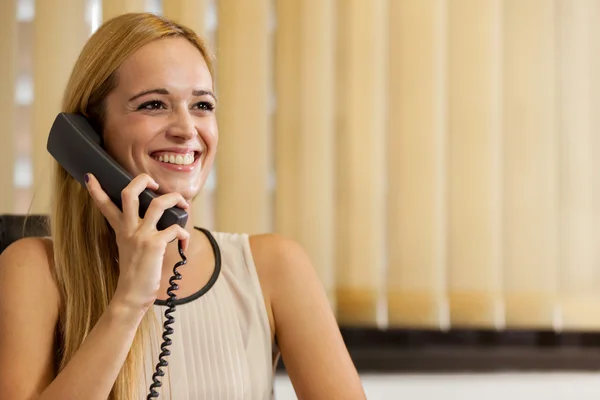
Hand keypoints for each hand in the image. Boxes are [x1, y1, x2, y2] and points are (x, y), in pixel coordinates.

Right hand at [85, 173, 189, 311]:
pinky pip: (176, 229)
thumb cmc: (135, 275)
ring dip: (176, 200)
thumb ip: (137, 235)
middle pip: (129, 193)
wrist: (131, 297)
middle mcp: (129, 229)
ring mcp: (141, 236)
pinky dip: (184, 235)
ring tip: (184, 207)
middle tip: (155, 184)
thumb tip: (159, 225)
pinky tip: (184, 245)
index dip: (96, 190)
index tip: (90, 176)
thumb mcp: (130, 250)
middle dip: (143, 180)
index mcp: (121, 230)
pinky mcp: (154, 245)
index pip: (105, 205)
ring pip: (158, 204)